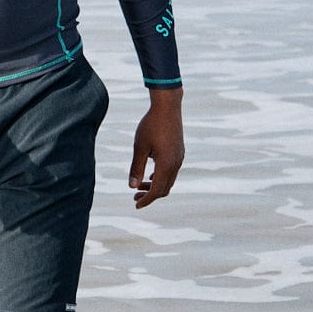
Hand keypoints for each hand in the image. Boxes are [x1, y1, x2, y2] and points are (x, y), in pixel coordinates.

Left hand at [129, 87, 183, 207]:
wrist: (168, 107)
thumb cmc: (151, 125)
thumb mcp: (139, 147)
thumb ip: (136, 168)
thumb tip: (132, 186)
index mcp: (166, 164)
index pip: (157, 190)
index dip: (147, 200)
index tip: (136, 204)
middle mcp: (176, 164)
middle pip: (164, 188)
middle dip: (150, 195)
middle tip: (135, 196)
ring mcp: (179, 158)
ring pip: (169, 180)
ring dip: (155, 186)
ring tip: (140, 186)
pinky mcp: (179, 152)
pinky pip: (172, 171)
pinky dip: (161, 177)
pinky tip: (150, 175)